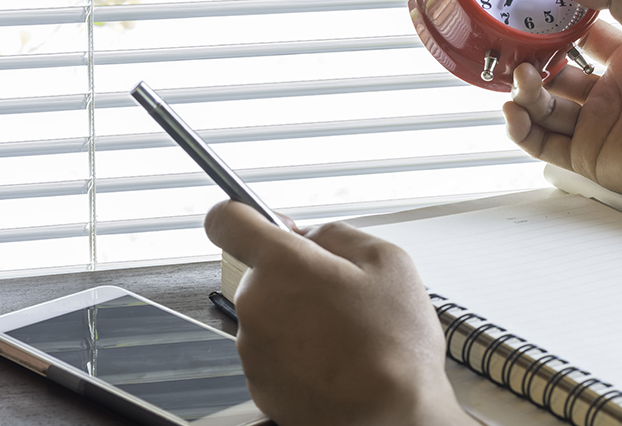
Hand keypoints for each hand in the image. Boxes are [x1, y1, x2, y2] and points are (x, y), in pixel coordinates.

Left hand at [204, 201, 476, 425]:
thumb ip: (336, 233)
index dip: (241, 215)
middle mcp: (255, 305)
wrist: (392, 419)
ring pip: (269, 314)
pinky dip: (298, 353)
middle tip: (340, 295)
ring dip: (298, 317)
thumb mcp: (387, 260)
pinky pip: (274, 352)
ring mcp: (253, 349)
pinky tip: (334, 360)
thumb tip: (309, 233)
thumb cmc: (395, 346)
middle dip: (294, 276)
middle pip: (261, 273)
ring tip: (345, 335)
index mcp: (281, 265)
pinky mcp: (259, 385)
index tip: (254, 220)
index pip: (226, 220)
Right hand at [503, 0, 621, 223]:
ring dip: (524, 94)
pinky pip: (541, 144)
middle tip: (520, 57)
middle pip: (553, 75)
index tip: (530, 17)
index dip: (554, 30)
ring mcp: (595, 126)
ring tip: (522, 81)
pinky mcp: (585, 157)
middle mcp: (608, 93)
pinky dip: (521, 130)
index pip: (579, 40)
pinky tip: (514, 113)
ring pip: (543, 108)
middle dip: (532, 65)